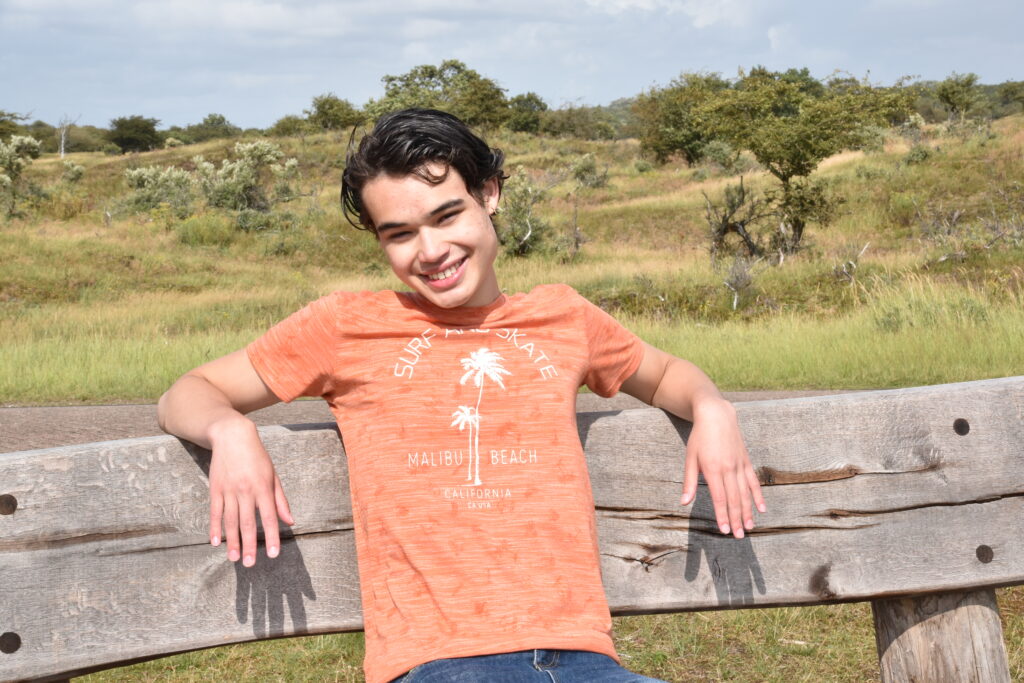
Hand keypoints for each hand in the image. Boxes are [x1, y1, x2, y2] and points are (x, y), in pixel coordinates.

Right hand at [207, 417, 293, 565]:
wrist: (232, 436)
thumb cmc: (257, 457)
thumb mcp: (273, 475)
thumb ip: (280, 500)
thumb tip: (290, 522)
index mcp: (262, 488)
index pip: (269, 517)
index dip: (271, 537)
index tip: (273, 554)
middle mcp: (245, 491)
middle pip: (247, 523)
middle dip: (249, 545)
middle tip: (249, 564)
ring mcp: (228, 490)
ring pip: (230, 521)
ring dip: (232, 541)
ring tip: (233, 558)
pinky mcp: (215, 489)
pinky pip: (214, 512)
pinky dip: (214, 528)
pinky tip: (215, 542)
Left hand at [680, 399, 764, 538]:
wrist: (717, 415)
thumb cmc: (699, 438)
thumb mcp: (690, 458)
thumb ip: (689, 482)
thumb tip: (684, 502)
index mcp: (713, 470)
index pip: (719, 498)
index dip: (722, 515)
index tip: (724, 530)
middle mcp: (729, 469)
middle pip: (734, 499)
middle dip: (736, 519)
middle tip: (739, 536)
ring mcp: (739, 465)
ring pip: (745, 493)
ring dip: (748, 512)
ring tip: (750, 527)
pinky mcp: (746, 461)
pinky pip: (753, 482)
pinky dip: (758, 496)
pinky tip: (761, 509)